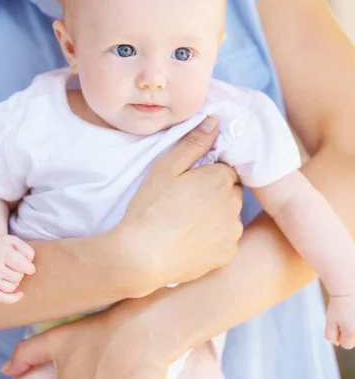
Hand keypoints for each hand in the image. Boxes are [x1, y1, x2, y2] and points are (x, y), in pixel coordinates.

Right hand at [0, 233, 35, 303]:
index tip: (30, 268)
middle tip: (14, 265)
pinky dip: (11, 299)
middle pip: (17, 277)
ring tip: (9, 272)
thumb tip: (31, 269)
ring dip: (15, 281)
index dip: (29, 268)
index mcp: (2, 253)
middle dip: (20, 272)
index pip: (20, 265)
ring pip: (12, 287)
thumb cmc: (2, 246)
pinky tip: (20, 294)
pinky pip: (0, 298)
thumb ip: (27, 251)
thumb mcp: (15, 241)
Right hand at [119, 115, 242, 294]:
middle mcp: (235, 204)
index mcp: (221, 179)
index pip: (226, 168)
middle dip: (215, 192)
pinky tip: (191, 239)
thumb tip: (215, 121)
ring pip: (230, 216)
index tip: (189, 182)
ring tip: (187, 222)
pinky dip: (214, 238)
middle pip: (231, 191)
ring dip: (217, 215)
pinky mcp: (228, 254)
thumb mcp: (166, 167)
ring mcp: (233, 231)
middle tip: (186, 201)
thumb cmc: (150, 208)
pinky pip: (226, 239)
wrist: (143, 256)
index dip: (207, 173)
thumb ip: (193, 143)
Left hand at [325, 294, 354, 348]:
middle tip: (345, 316)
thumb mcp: (330, 320)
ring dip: (353, 325)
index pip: (345, 345)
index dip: (339, 335)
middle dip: (349, 331)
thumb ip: (330, 335)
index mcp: (353, 334)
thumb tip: (337, 343)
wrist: (348, 288)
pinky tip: (353, 311)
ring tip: (351, 313)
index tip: (338, 322)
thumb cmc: (338, 304)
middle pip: (354, 339)